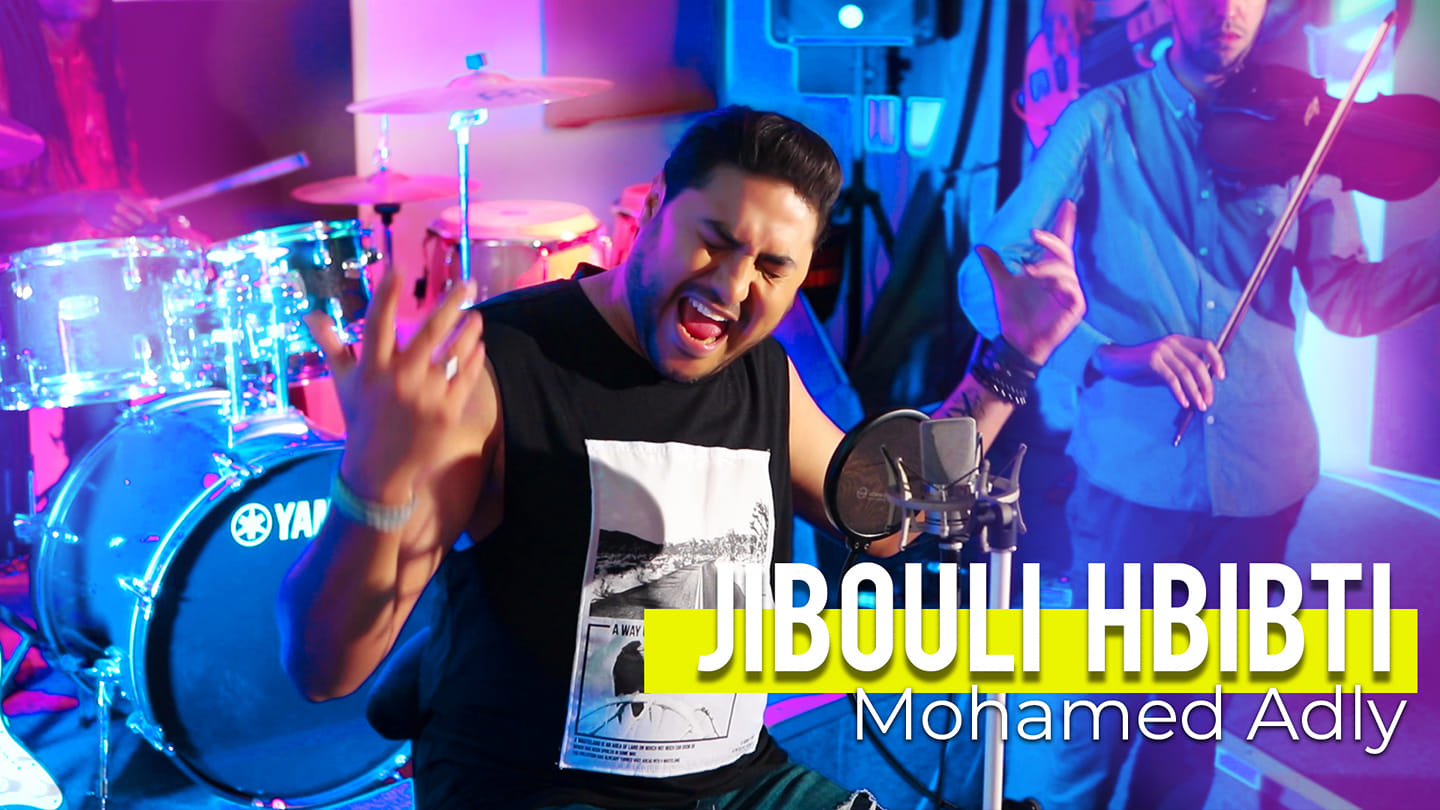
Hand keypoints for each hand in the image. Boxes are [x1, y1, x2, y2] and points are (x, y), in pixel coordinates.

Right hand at [60, 189, 158, 234]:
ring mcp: (111, 217)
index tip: (154, 220)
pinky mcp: (106, 225)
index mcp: (123, 197)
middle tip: (139, 222)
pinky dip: (122, 230)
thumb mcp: (122, 194)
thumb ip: (140, 199)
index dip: (151, 216)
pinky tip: (118, 225)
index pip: (143, 209)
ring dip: (131, 227)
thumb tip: (158, 202)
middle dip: (140, 223)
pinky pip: (121, 232)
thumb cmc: (108, 198)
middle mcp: (118, 207)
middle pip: (139, 221)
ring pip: (130, 228)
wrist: (86, 203)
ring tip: (125, 221)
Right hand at [305, 261, 487, 503]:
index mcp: (371, 369)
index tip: (395, 267)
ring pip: (453, 353)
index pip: (377, 322)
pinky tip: (477, 345)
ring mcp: (425, 397)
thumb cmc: (360, 418)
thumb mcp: (342, 382)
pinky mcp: (447, 413)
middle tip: (466, 282)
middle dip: (449, 304)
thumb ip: (332, 345)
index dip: (385, 293)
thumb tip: (310, 314)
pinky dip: (472, 359)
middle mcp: (398, 380)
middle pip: (428, 332)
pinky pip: (464, 378)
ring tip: (475, 315)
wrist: (378, 468)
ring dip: (467, 331)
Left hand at [979, 199, 1083, 364]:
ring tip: (1027, 271)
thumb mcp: (1001, 285)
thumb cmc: (1013, 313)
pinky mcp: (1076, 306)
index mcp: (1049, 270)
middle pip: (1064, 251)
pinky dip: (1058, 283)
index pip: (1059, 243)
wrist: (1016, 340)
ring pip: (1066, 269)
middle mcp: (1063, 278)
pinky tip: (1043, 283)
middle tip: (1033, 233)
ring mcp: (1071, 292)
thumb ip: (994, 265)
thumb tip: (979, 246)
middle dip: (1051, 240)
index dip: (1064, 224)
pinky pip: (1072, 288)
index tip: (1067, 203)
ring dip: (1047, 266)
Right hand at [1093, 335, 1226, 409]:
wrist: (1114, 361)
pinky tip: (1184, 403)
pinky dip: (1180, 392)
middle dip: (1206, 385)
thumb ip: (1181, 371)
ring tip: (1200, 406)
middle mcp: (1172, 343)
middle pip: (1198, 364)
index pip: (1206, 346)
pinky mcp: (1152, 361)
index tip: (1221, 378)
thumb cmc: (1140, 366)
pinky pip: (1171, 379)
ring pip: (1186, 373)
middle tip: (1208, 401)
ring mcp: (1161, 351)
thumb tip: (1201, 388)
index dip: (1217, 361)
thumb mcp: (1165, 365)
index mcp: (1178, 341)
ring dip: (1195, 392)